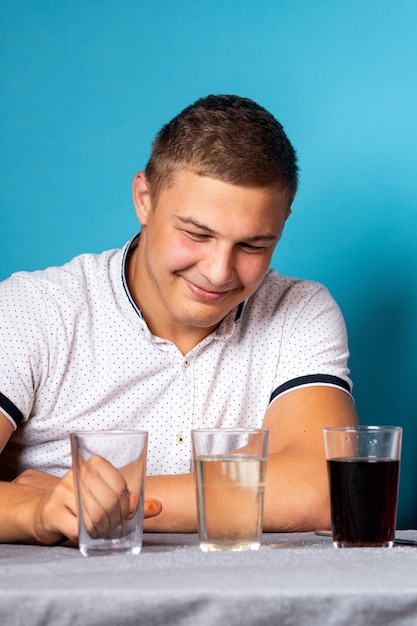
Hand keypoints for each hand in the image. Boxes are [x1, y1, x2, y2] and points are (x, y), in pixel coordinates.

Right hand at [14, 466, 161, 544]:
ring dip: (103, 530)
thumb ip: (132, 502)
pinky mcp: (52, 511)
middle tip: (116, 527)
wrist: (45, 512)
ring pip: (95, 516)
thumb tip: (158, 506)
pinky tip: (88, 534)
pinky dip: (88, 536)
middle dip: (116, 520)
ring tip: (103, 531)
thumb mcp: (106, 497)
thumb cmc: (81, 504)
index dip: (126, 505)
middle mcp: (77, 473)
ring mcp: (63, 491)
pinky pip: (79, 529)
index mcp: (93, 464)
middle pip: (109, 501)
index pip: (119, 485)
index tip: (125, 516)